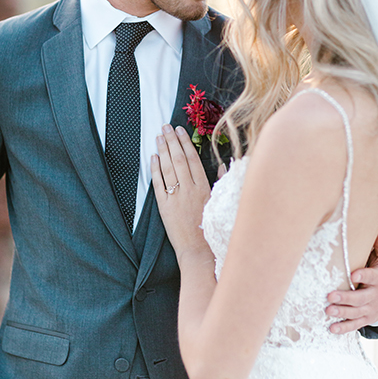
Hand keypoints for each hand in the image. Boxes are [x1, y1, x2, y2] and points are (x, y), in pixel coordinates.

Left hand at [151, 124, 210, 260]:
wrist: (199, 251)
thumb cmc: (213, 228)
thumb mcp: (222, 203)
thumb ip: (223, 182)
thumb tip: (224, 165)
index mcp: (204, 187)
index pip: (193, 158)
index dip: (185, 143)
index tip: (180, 130)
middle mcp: (189, 189)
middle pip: (179, 159)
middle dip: (171, 141)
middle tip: (165, 127)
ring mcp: (176, 197)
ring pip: (168, 168)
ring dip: (162, 150)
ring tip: (158, 137)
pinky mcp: (164, 207)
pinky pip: (158, 184)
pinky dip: (155, 170)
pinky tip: (153, 158)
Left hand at [326, 224, 377, 333]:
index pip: (371, 277)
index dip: (363, 276)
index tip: (353, 275)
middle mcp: (374, 296)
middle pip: (360, 298)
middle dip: (345, 298)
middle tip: (330, 296)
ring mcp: (370, 309)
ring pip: (355, 312)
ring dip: (341, 312)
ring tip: (327, 310)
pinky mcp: (365, 318)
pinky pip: (355, 324)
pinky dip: (344, 328)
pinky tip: (332, 329)